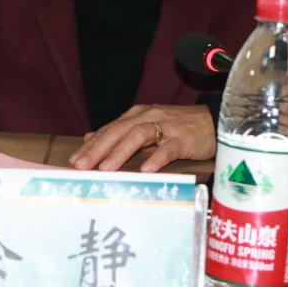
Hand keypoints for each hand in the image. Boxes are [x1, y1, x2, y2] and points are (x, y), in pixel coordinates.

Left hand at [68, 104, 215, 172]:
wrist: (214, 122)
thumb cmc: (178, 128)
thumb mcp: (147, 127)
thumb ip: (121, 133)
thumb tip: (91, 138)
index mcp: (136, 116)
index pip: (109, 130)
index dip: (91, 145)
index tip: (73, 161)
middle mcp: (148, 117)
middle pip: (118, 131)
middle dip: (98, 148)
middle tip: (81, 165)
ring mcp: (166, 126)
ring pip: (138, 136)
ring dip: (120, 152)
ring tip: (106, 168)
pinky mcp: (183, 138)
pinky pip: (168, 148)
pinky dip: (156, 158)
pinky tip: (146, 170)